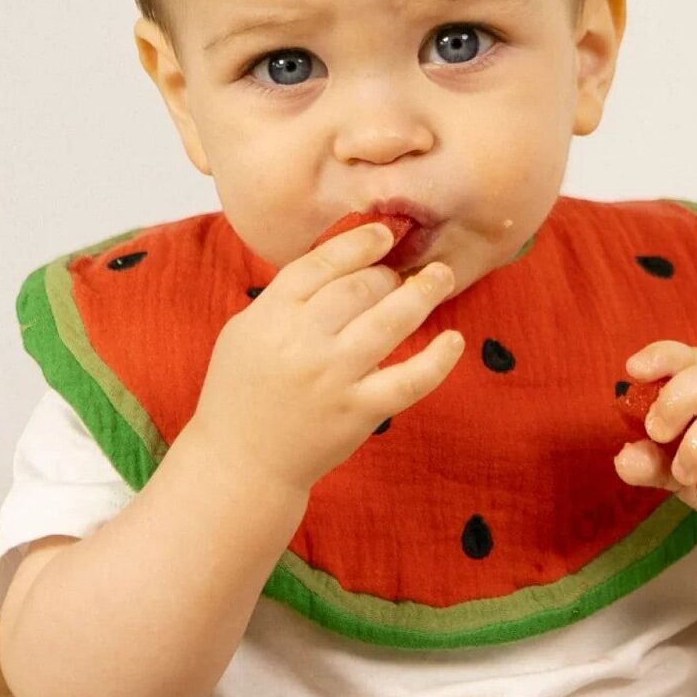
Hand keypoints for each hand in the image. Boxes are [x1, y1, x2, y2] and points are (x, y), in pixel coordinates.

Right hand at [190, 222, 464, 496]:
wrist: (242, 462)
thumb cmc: (242, 392)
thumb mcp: (245, 332)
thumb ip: (285, 297)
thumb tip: (342, 261)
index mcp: (270, 315)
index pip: (322, 263)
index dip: (359, 243)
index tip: (384, 234)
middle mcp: (304, 341)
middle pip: (361, 287)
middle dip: (388, 274)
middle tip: (401, 274)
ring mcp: (334, 377)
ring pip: (390, 320)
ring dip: (423, 294)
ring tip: (440, 279)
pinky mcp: (359, 411)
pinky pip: (410, 379)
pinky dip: (438, 360)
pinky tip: (454, 341)